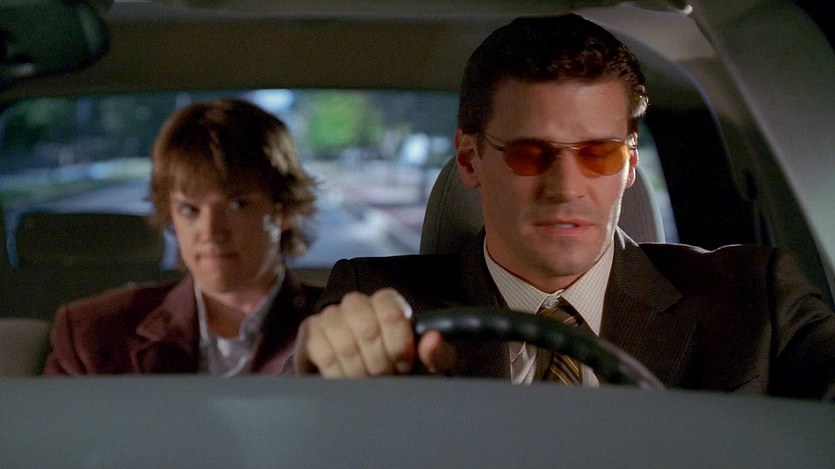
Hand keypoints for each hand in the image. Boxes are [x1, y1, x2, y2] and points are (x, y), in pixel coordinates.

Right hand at [294, 288, 455, 376]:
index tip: (403, 365)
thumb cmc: (396, 369)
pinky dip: (337, 375)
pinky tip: (344, 379)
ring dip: (358, 372)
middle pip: (368, 331)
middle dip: (379, 364)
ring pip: (346, 345)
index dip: (399, 346)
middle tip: (383, 378)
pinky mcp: (310, 330)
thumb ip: (437, 353)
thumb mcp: (425, 366)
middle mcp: (357, 302)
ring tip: (364, 381)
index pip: (392, 314)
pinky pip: (324, 354)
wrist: (363, 383)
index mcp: (388, 302)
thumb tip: (432, 339)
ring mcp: (331, 314)